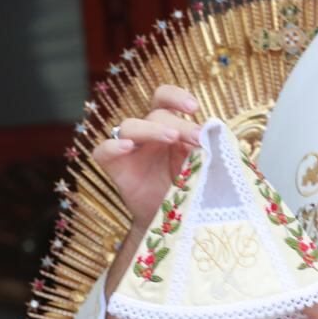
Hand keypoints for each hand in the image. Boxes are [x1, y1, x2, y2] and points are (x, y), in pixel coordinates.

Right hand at [92, 85, 200, 229]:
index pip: (164, 99)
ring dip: (152, 129)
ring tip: (171, 138)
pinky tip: (128, 148)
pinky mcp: (115, 167)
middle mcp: (147, 134)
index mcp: (167, 126)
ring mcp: (130, 150)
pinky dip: (112, 146)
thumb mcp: (200, 165)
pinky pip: (103, 151)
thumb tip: (214, 134)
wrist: (172, 222)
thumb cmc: (186, 188)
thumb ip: (204, 148)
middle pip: (155, 114)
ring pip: (129, 125)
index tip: (193, 107)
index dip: (176, 96)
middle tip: (197, 136)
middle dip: (179, 123)